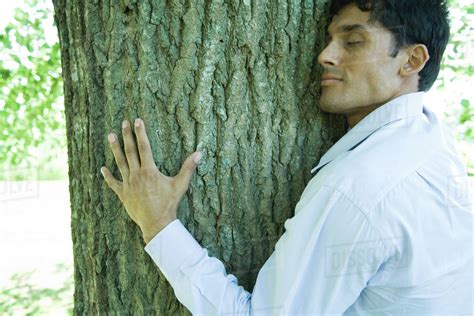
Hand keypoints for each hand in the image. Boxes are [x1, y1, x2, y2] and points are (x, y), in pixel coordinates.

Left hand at [100, 118, 201, 243]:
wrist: (156, 223)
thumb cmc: (169, 204)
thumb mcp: (180, 185)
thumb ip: (188, 168)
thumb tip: (199, 153)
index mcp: (150, 171)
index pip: (144, 147)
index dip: (141, 133)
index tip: (138, 121)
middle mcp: (137, 175)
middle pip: (130, 151)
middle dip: (127, 136)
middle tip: (124, 122)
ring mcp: (128, 184)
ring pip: (120, 163)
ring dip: (115, 149)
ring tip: (111, 136)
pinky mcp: (123, 194)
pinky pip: (113, 183)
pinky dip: (108, 176)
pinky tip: (103, 168)